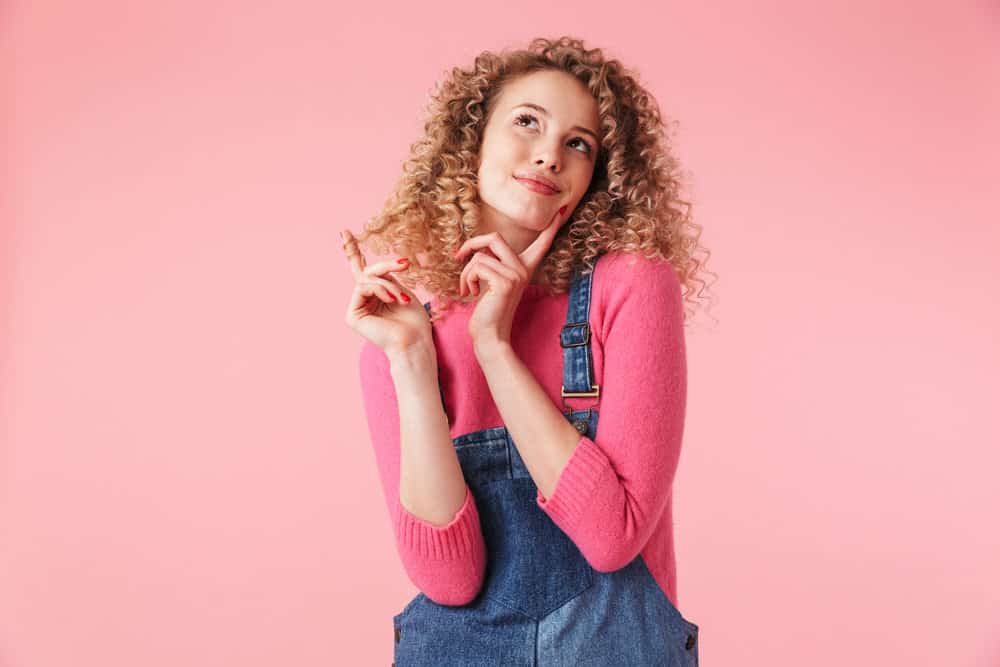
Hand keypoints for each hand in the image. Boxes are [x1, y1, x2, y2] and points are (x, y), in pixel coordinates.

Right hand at [340, 229, 431, 354]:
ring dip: (388, 284)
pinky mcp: (352, 315)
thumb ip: (386, 278)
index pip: (363, 271)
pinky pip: (363, 288)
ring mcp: (356, 308)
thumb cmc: (414, 322)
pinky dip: (380, 290)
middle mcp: (363, 301)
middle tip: (405, 264)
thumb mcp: (402, 292)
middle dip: (386, 266)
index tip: (345, 232)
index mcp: (375, 296)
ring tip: (402, 298)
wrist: (414, 342)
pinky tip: (393, 300)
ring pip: (366, 278)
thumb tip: (376, 269)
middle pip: (366, 272)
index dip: (352, 251)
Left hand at [454, 204, 567, 348]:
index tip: (559, 212)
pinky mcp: (506, 282)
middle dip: (471, 243)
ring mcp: (516, 275)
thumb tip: (476, 249)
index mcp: (524, 269)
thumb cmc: (487, 311)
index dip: (549, 228)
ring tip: (467, 288)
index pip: (541, 244)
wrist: (489, 336)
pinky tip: (469, 294)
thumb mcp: (491, 282)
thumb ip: (492, 264)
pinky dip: (466, 279)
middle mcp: (523, 269)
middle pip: (494, 236)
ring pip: (480, 255)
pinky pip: (477, 266)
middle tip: (458, 256)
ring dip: (465, 271)